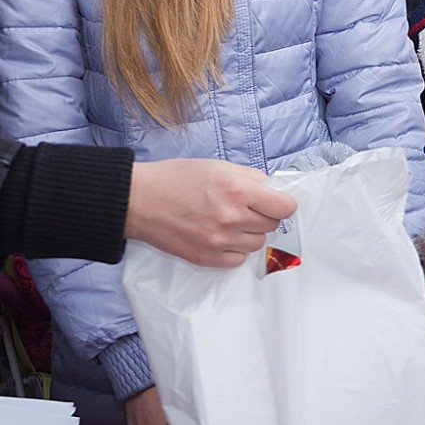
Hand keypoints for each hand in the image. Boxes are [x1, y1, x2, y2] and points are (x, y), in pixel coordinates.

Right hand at [126, 159, 296, 267]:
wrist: (140, 201)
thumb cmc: (175, 179)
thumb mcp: (217, 166)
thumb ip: (250, 178)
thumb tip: (273, 190)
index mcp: (236, 190)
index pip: (285, 207)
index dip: (283, 203)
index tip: (276, 202)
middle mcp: (231, 217)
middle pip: (272, 225)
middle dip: (264, 215)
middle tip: (245, 207)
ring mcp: (220, 241)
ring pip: (258, 243)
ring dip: (249, 233)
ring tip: (228, 221)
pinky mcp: (207, 258)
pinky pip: (239, 259)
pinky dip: (234, 249)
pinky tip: (219, 235)